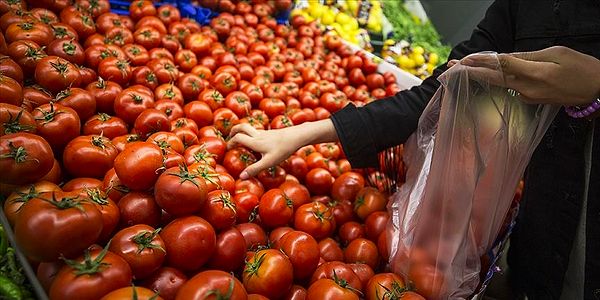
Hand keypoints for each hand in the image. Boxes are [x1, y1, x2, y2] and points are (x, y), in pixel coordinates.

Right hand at [227, 119, 337, 178]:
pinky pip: (258, 132)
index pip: (237, 138)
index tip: (227, 149)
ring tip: (242, 142)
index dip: (230, 143)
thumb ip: (255, 169)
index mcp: (255, 142)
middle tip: (230, 137)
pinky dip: (252, 136)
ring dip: (243, 133)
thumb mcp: (269, 162)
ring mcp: (265, 133)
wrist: (297, 136)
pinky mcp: (271, 133)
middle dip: (234, 130)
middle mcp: (258, 135)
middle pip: (242, 126)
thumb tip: (241, 177)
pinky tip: (257, 144)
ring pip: (250, 129)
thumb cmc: (283, 149)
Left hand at [448, 46, 599, 105]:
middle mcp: (527, 88)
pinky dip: (496, 81)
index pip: (501, 65)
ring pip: (499, 83)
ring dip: (480, 76)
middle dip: (470, 72)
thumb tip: (506, 57)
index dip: (481, 61)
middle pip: (493, 78)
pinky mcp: (531, 100)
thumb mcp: (556, 54)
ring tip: (462, 70)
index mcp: (534, 74)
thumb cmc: (581, 68)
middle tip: (450, 67)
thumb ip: (528, 56)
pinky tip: (486, 75)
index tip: (464, 59)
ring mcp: (528, 97)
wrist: (597, 90)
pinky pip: (509, 88)